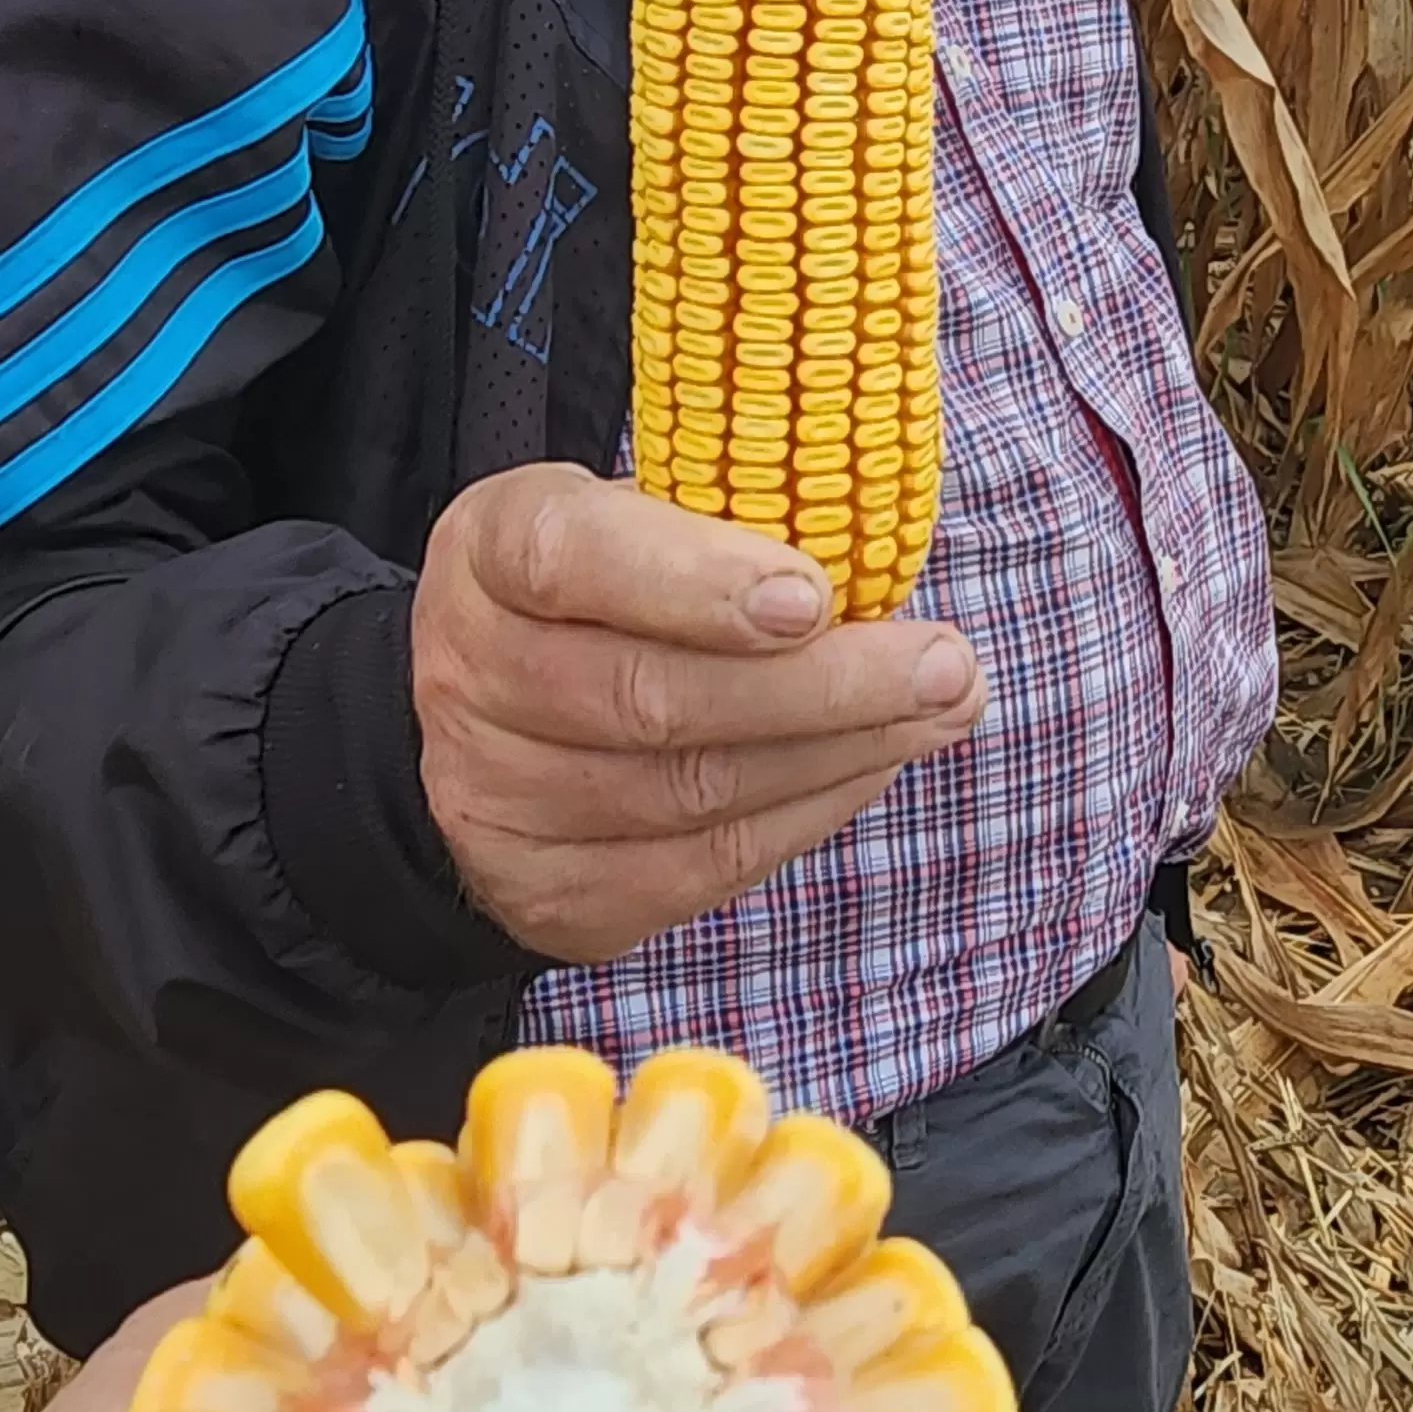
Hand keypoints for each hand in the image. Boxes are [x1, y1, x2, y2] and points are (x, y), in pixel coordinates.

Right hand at [410, 460, 985, 967]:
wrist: (484, 730)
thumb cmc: (596, 596)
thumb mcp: (626, 516)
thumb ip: (722, 518)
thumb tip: (876, 528)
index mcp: (488, 554)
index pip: (572, 559)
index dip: (693, 580)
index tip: (815, 594)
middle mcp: (470, 677)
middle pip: (650, 698)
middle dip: (821, 686)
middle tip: (942, 663)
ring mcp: (500, 801)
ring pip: (691, 793)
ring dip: (840, 751)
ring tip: (941, 708)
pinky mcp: (555, 895)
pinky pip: (705, 866)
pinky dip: (809, 812)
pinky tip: (875, 762)